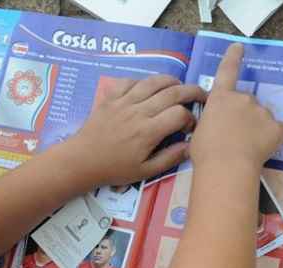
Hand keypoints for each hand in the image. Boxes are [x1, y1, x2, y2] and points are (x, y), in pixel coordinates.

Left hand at [62, 75, 206, 186]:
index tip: (190, 127)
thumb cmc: (114, 169)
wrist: (82, 160)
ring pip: (153, 81)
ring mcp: (124, 101)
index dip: (191, 118)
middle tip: (201, 96)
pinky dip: (142, 81)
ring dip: (171, 81)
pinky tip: (147, 88)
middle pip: (172, 92)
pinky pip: (130, 81)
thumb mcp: (144, 171)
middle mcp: (138, 112)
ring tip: (179, 86)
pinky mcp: (111, 97)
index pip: (180, 114)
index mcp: (148, 131)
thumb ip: (169, 158)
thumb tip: (190, 145)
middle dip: (192, 91)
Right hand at [191, 43, 282, 170]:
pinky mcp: (278, 127)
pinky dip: (272, 139)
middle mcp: (243, 99)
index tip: (239, 46)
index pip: (227, 71)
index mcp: (221, 98)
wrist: (226, 166)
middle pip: (246, 103)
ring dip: (256, 128)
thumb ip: (211, 121)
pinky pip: (277, 131)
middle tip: (233, 137)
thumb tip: (217, 126)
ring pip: (262, 117)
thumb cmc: (205, 152)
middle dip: (242, 116)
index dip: (232, 58)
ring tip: (245, 148)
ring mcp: (263, 112)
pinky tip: (262, 150)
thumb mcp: (199, 131)